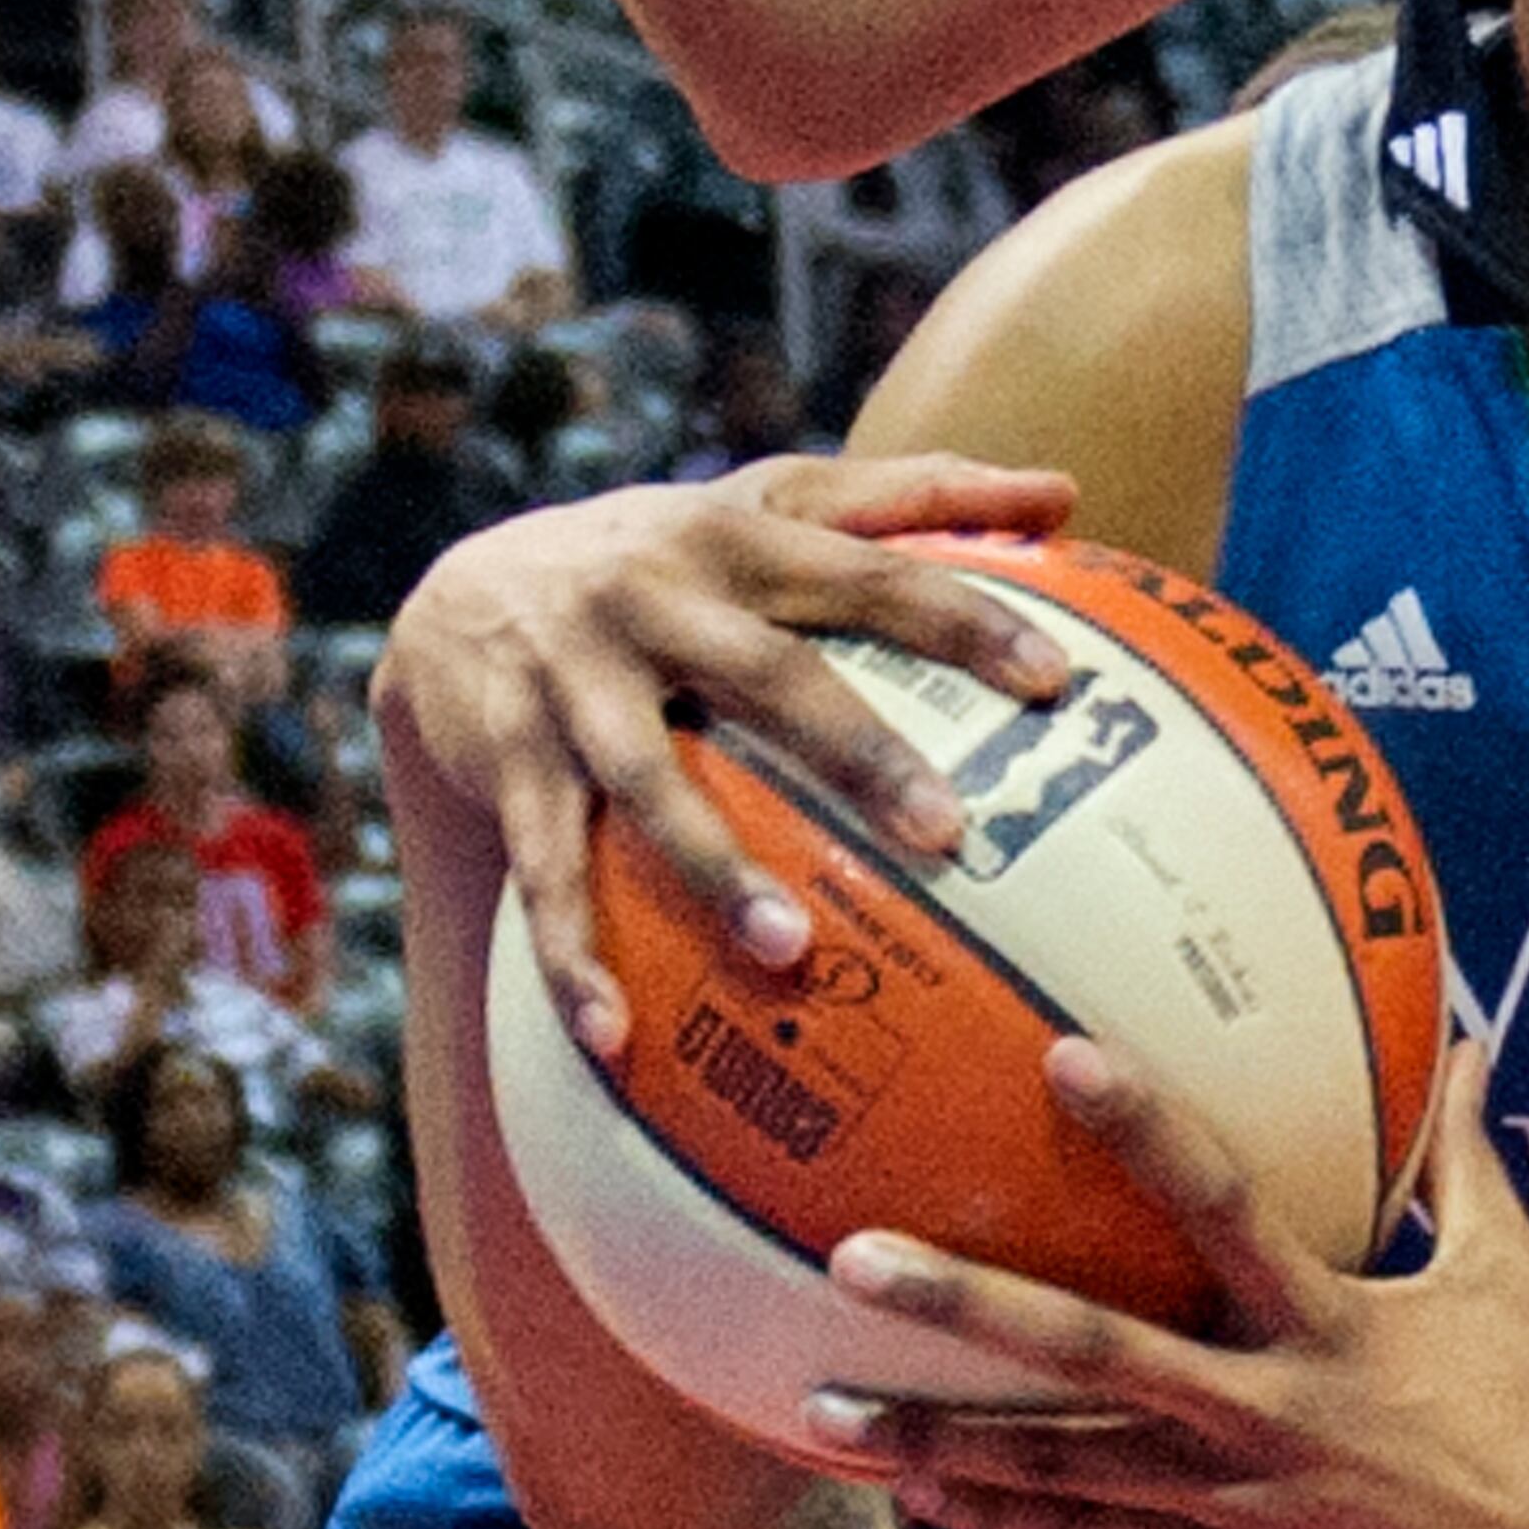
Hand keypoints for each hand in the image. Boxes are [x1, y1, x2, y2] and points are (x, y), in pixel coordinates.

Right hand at [376, 457, 1081, 1055]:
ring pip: (650, 782)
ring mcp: (576, 684)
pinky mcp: (512, 763)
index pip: (868, 573)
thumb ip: (911, 496)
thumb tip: (1065, 491)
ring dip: (716, 870)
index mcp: (738, 540)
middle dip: (856, 752)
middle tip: (946, 834)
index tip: (1055, 681)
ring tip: (789, 951)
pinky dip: (573, 956)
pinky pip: (545, 870)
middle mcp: (656, 601)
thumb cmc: (671, 557)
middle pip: (768, 676)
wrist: (463, 594)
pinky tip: (617, 1038)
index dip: (961, 619)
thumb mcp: (770, 500)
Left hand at [801, 1039, 1528, 1528]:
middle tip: (856, 1259)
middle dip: (971, 1307)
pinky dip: (1004, 1515)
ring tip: (822, 1411)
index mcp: (1335, 1323)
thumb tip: (1469, 1035)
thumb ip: (1465, 1155)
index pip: (1225, 1207)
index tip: (1062, 1056)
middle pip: (1098, 1352)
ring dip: (939, 1439)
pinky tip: (913, 1490)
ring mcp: (1240, 1500)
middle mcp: (1270, 1410)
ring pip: (1063, 1466)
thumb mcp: (1509, 1269)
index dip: (1147, 1130)